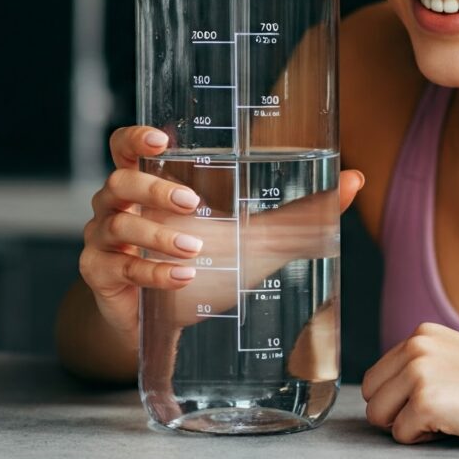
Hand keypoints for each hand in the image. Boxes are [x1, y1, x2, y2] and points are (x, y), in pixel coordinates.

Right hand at [80, 125, 364, 342]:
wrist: (170, 321)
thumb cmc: (209, 263)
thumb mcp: (259, 236)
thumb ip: (304, 212)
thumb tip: (356, 179)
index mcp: (150, 184)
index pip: (124, 146)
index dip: (134, 137)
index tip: (161, 138)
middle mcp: (120, 206)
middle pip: (120, 181)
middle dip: (155, 190)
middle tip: (192, 204)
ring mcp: (105, 243)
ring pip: (120, 225)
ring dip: (158, 236)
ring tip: (195, 252)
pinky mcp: (103, 279)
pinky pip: (119, 270)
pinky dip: (152, 274)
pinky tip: (181, 279)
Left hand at [361, 322, 458, 448]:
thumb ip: (425, 364)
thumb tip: (391, 392)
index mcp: (423, 335)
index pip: (378, 374)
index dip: (399, 397)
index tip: (433, 400)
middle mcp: (416, 348)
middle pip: (372, 394)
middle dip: (396, 411)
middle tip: (439, 413)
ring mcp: (419, 374)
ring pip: (379, 415)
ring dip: (408, 426)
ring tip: (448, 417)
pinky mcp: (425, 403)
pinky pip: (401, 436)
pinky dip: (425, 439)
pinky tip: (456, 425)